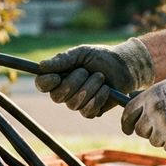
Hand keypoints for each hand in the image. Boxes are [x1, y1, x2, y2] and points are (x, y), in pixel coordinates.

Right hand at [34, 37, 153, 117]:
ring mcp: (77, 103)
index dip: (46, 83)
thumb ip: (63, 59)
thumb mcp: (81, 53)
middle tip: (86, 71)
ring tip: (100, 77)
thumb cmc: (100, 57)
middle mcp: (65, 92)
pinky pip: (88, 111)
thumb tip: (41, 66)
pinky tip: (106, 89)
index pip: (42, 84)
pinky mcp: (91, 111)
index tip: (56, 76)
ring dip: (89, 88)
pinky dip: (98, 98)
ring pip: (73, 104)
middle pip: (57, 97)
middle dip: (73, 82)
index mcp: (59, 76)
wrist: (124, 66)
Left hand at [120, 63, 165, 153]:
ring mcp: (164, 124)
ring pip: (155, 141)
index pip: (128, 113)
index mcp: (150, 95)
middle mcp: (153, 110)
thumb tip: (134, 101)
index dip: (127, 124)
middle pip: (141, 131)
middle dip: (150, 132)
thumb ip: (152, 94)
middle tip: (165, 128)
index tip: (128, 130)